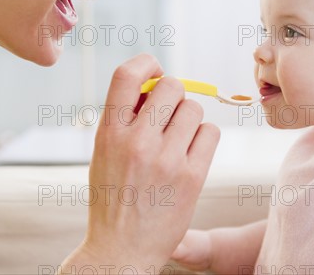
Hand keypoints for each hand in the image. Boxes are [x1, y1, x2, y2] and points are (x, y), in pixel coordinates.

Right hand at [60, 54, 219, 273]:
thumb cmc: (112, 198)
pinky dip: (203, 136)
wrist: (121, 250)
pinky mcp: (191, 177)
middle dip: (173, 94)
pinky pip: (210, 132)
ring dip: (189, 117)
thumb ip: (124, 118)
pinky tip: (191, 151)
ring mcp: (166, 159)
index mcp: (109, 133)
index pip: (127, 75)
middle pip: (171, 86)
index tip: (155, 71)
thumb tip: (154, 83)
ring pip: (194, 108)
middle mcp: (137, 142)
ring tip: (178, 137)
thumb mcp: (103, 153)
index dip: (147, 63)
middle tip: (168, 113)